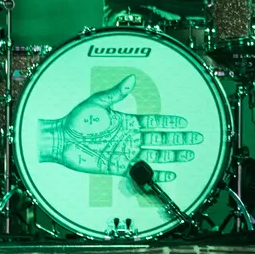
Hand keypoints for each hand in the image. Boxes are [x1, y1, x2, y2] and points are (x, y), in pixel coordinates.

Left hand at [37, 75, 203, 181]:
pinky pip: (140, 171)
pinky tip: (168, 174)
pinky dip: (155, 173)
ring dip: (172, 155)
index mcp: (127, 122)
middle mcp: (130, 137)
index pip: (154, 122)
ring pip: (155, 154)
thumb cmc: (74, 120)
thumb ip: (115, 94)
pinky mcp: (117, 166)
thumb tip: (130, 79)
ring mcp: (125, 152)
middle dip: (179, 139)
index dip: (169, 123)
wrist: (59, 141)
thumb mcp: (96, 103)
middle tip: (195, 138)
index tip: (183, 122)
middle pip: (161, 138)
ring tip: (188, 155)